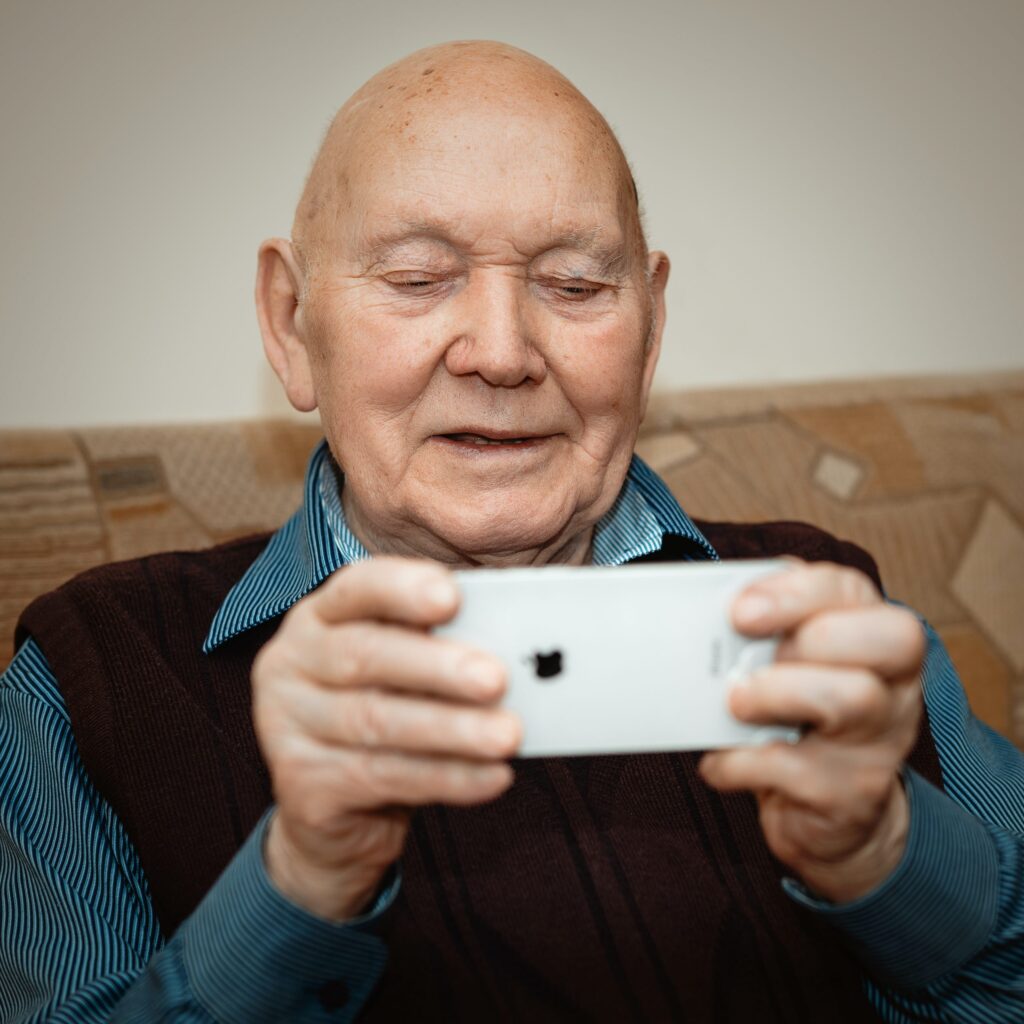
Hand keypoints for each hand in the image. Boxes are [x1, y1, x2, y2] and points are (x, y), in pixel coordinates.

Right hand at [251, 558, 520, 920]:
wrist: (335, 813)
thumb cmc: (387, 717)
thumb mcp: (405, 674)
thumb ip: (441, 649)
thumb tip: (515, 647)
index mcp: (320, 617)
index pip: (356, 588)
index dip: (402, 589)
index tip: (452, 596)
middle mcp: (290, 663)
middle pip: (363, 656)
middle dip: (436, 667)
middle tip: (497, 679)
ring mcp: (285, 726)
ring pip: (375, 722)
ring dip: (451, 729)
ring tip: (508, 736)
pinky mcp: (300, 786)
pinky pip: (381, 777)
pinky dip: (446, 777)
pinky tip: (492, 777)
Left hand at [699, 561, 924, 902]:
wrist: (821, 807)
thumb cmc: (793, 714)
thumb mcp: (782, 662)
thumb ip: (760, 631)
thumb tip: (706, 616)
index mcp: (871, 633)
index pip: (852, 589)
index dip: (796, 592)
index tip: (740, 610)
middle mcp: (892, 683)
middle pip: (889, 637)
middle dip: (808, 637)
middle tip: (746, 660)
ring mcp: (881, 740)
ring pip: (853, 698)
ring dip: (776, 694)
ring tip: (734, 704)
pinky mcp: (854, 794)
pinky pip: (802, 771)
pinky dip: (744, 763)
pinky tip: (721, 761)